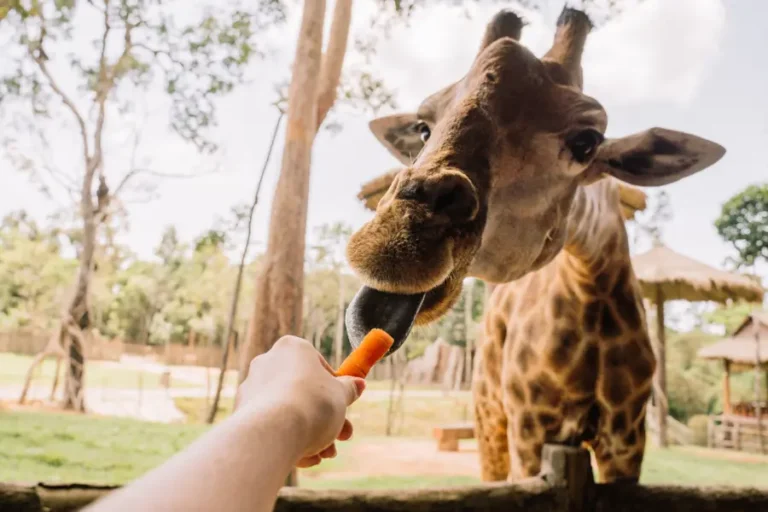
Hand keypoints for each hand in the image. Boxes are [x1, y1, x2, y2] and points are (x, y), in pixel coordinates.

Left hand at [236, 335, 364, 467]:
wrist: (273, 432)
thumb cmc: (312, 405)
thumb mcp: (341, 396)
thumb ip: (349, 389)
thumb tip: (358, 384)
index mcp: (292, 348)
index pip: (318, 365)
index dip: (336, 389)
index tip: (345, 407)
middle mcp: (267, 363)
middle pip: (304, 392)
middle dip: (327, 418)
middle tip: (342, 437)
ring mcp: (252, 389)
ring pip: (289, 412)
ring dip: (311, 434)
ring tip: (326, 454)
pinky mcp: (241, 414)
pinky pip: (273, 426)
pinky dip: (289, 440)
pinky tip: (305, 458)